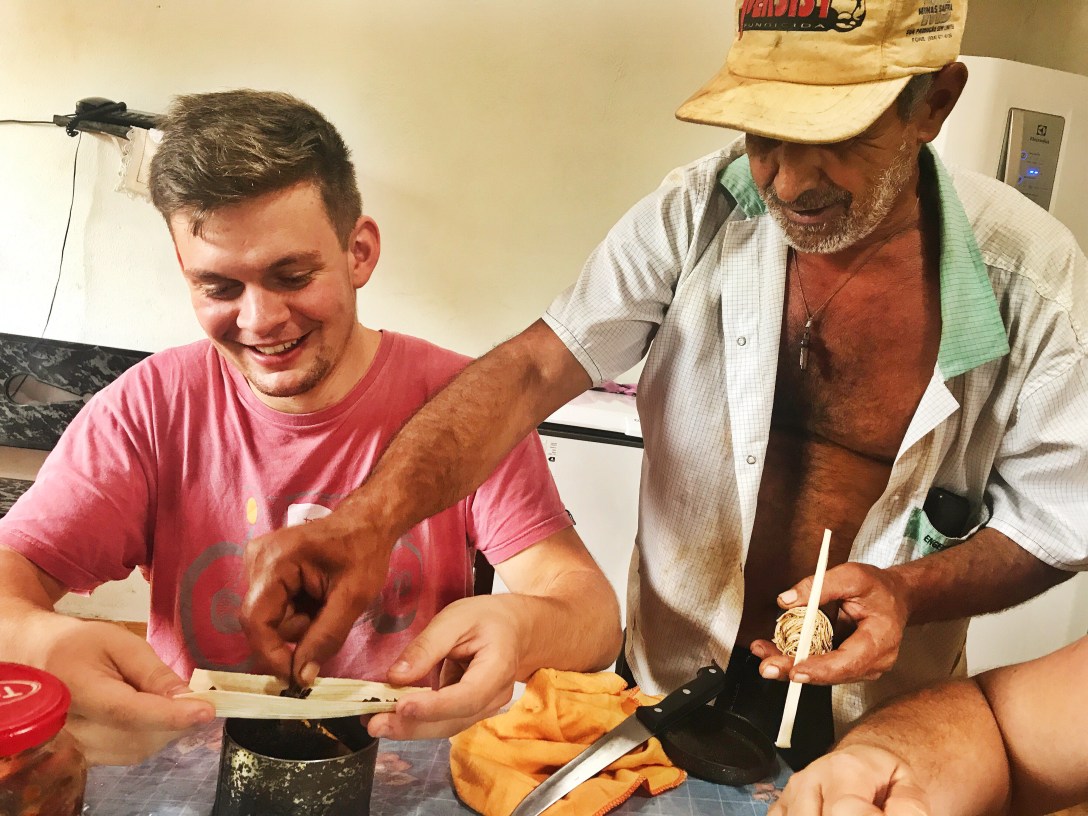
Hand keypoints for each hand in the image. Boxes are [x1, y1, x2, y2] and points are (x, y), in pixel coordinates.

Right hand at [37, 618, 214, 764]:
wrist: (40, 661)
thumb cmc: (80, 645)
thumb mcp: (119, 642)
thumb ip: (152, 671)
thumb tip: (186, 696)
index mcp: (77, 690)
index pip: (127, 711)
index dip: (170, 714)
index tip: (207, 710)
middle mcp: (71, 729)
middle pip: (138, 736)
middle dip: (175, 719)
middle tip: (193, 697)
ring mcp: (76, 748)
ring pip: (138, 749)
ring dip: (166, 728)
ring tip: (166, 701)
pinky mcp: (87, 757)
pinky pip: (130, 753)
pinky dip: (152, 735)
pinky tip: (153, 715)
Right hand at [241, 513, 394, 684]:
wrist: (366, 522)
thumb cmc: (364, 552)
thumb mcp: (354, 597)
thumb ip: (326, 637)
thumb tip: (301, 677)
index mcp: (276, 560)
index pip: (256, 620)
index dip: (271, 654)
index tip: (294, 677)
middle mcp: (257, 559)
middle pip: (264, 621)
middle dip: (297, 630)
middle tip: (329, 614)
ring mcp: (257, 562)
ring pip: (270, 618)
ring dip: (300, 621)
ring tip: (326, 600)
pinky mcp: (264, 568)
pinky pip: (274, 607)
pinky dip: (297, 611)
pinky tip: (316, 595)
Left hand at [367, 597, 520, 739]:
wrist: (513, 628)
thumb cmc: (486, 618)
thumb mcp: (456, 618)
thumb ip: (427, 646)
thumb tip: (395, 676)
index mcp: (498, 667)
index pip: (467, 696)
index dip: (434, 706)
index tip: (401, 706)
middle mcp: (495, 696)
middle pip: (454, 720)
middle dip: (413, 725)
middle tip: (375, 724)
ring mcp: (484, 708)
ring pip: (447, 726)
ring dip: (410, 728)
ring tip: (375, 723)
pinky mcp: (469, 711)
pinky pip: (444, 721)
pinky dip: (417, 722)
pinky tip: (390, 717)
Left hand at [750, 563, 909, 684]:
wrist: (894, 597)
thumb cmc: (877, 587)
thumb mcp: (852, 575)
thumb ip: (819, 586)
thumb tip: (786, 600)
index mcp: (880, 640)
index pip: (849, 662)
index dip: (820, 668)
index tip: (795, 669)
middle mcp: (873, 661)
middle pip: (831, 673)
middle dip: (795, 670)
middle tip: (767, 667)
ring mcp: (861, 666)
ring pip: (822, 672)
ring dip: (790, 664)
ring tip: (762, 654)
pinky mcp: (848, 664)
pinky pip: (820, 665)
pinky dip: (796, 658)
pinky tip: (773, 650)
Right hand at [769, 744, 930, 814]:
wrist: (862, 760)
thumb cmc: (882, 776)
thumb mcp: (907, 786)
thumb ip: (907, 807)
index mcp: (845, 771)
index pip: (843, 812)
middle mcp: (812, 779)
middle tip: (858, 815)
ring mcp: (792, 792)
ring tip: (841, 815)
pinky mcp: (781, 804)